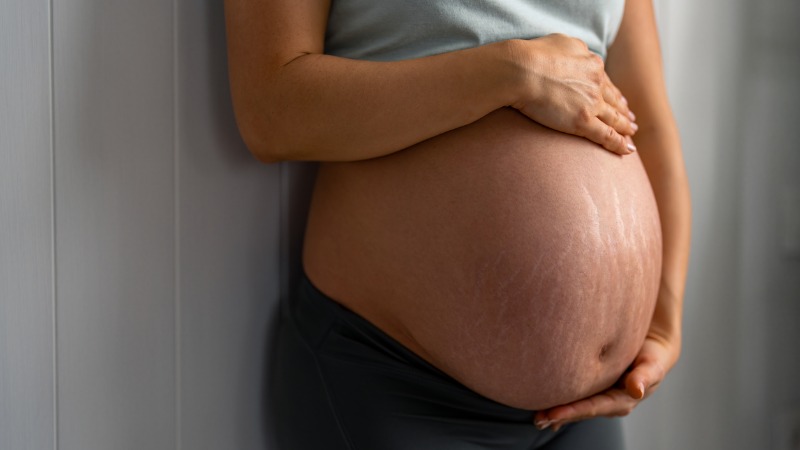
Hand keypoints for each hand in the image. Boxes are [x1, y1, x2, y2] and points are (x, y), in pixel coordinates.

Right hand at [510, 34, 637, 154]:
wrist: (523, 71)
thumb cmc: (534, 55)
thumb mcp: (562, 42)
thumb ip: (575, 50)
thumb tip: (580, 55)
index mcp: (592, 64)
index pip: (606, 83)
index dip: (614, 94)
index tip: (621, 101)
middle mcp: (596, 83)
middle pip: (613, 101)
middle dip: (623, 111)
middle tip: (631, 120)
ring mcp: (591, 104)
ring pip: (613, 119)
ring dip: (624, 127)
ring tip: (630, 134)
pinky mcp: (582, 122)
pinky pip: (606, 135)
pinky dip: (618, 143)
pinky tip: (627, 149)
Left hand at [532, 330, 679, 430]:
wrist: (652, 347)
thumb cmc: (652, 355)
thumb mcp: (652, 364)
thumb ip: (645, 376)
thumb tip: (636, 389)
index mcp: (621, 401)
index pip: (592, 407)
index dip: (572, 411)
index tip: (552, 414)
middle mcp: (608, 402)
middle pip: (580, 411)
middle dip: (559, 416)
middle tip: (537, 420)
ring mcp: (600, 396)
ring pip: (575, 406)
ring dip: (556, 413)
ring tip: (537, 418)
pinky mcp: (593, 388)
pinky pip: (575, 397)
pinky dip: (561, 403)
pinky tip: (545, 409)